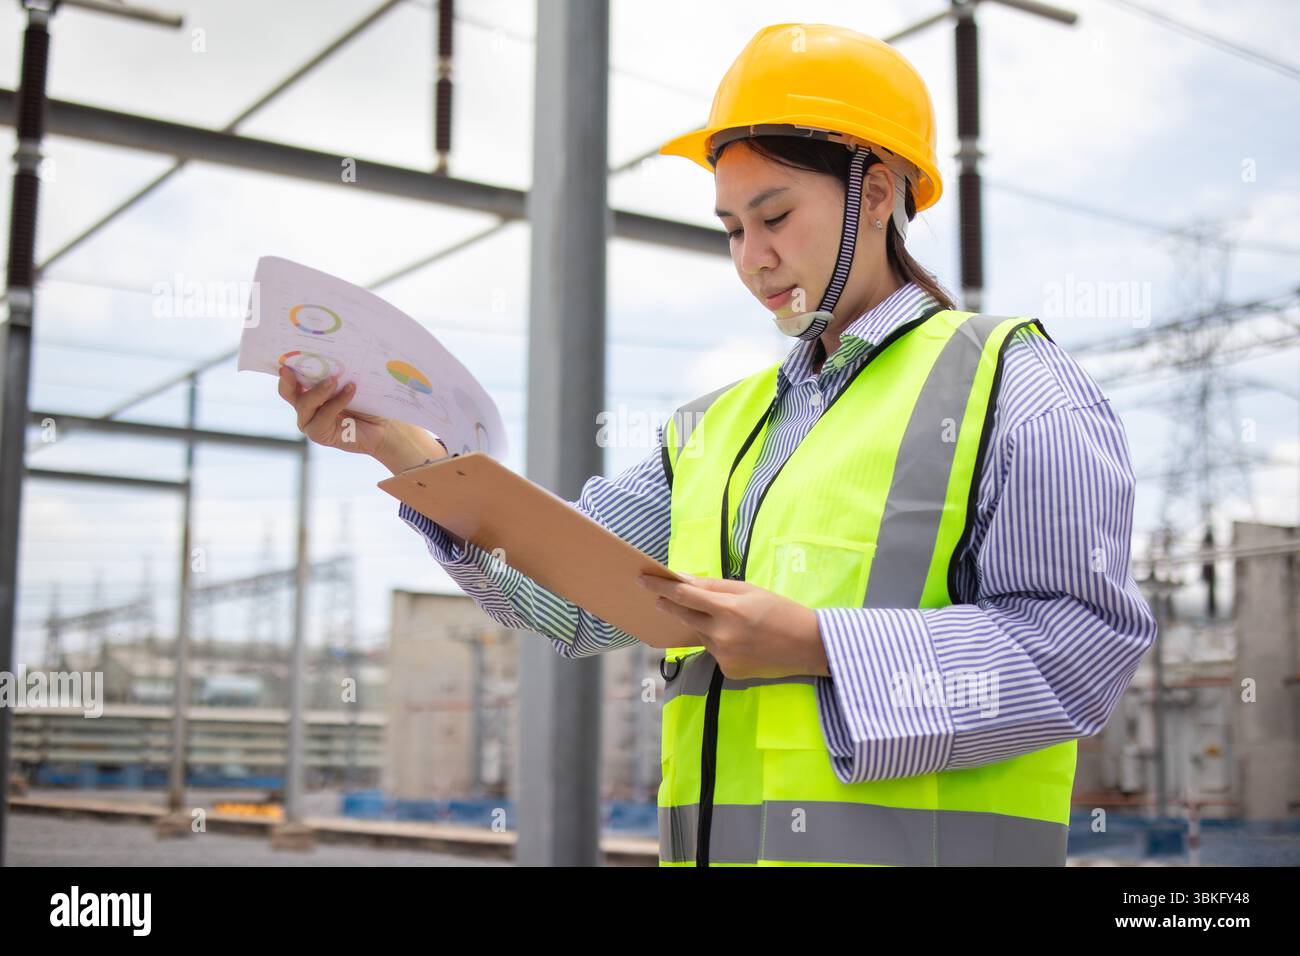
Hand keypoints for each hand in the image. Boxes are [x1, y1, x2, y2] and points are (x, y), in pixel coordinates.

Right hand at [275, 367, 444, 470]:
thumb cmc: (367, 400)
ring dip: (318, 391)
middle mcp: (305, 405)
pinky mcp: (319, 434)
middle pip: (287, 392)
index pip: (291, 377)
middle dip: (288, 379)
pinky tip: (350, 390)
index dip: (285, 367)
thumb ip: (337, 369)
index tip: (284, 355)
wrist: (384, 425)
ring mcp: (310, 421)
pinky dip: (336, 403)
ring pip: (304, 405)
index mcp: (309, 389)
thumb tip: (334, 345)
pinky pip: (322, 417)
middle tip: (288, 368)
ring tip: (333, 380)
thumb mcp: (350, 379)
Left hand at [638, 573, 828, 678]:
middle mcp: (722, 635)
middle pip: (684, 616)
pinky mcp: (728, 672)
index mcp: (728, 609)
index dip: (660, 587)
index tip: (642, 580)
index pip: (684, 596)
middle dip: (669, 605)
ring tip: (730, 619)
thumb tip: (684, 580)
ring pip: (701, 634)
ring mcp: (724, 656)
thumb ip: (714, 586)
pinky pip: (714, 652)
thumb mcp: (749, 590)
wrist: (808, 645)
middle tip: (656, 596)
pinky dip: (720, 643)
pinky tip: (741, 640)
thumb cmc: (780, 610)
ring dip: (704, 625)